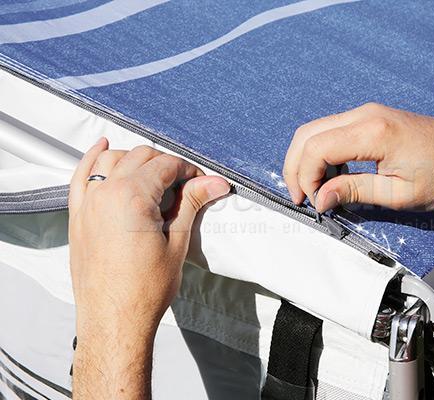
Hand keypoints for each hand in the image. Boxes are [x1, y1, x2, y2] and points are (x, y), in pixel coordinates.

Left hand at [68, 139, 228, 398]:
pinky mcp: (78, 215)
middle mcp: (105, 193)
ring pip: (112, 159)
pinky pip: (80, 175)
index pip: (166, 165)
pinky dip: (92, 158)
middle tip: (185, 185)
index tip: (202, 182)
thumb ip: (192, 204)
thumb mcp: (177, 243)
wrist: (114, 320)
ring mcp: (87, 203)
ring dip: (135, 159)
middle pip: (140, 156)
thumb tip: (216, 183)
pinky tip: (103, 147)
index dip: (189, 171)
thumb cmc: (145, 289)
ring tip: (154, 175)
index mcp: (133, 197)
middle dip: (166, 164)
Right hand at [283, 103, 433, 212]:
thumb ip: (354, 192)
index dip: (304, 178)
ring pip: (317, 129)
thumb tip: (320, 199)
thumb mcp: (398, 194)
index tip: (312, 204)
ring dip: (308, 159)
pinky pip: (334, 129)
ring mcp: (368, 112)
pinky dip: (323, 151)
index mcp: (372, 132)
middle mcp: (365, 114)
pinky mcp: (373, 117)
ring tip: (318, 189)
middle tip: (302, 197)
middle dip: (296, 167)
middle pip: (307, 134)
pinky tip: (334, 175)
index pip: (315, 149)